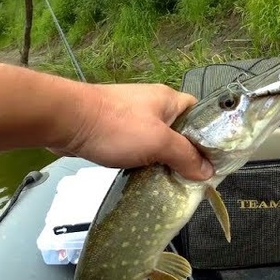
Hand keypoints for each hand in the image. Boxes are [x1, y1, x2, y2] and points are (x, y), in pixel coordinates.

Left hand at [53, 83, 213, 180]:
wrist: (66, 121)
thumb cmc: (117, 127)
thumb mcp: (159, 142)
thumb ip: (186, 157)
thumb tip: (208, 172)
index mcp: (169, 100)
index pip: (200, 114)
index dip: (209, 135)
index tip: (213, 160)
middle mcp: (154, 105)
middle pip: (180, 131)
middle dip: (186, 153)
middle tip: (193, 176)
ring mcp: (133, 117)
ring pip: (159, 141)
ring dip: (164, 159)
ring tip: (172, 180)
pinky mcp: (116, 130)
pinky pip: (140, 146)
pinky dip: (145, 160)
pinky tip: (147, 175)